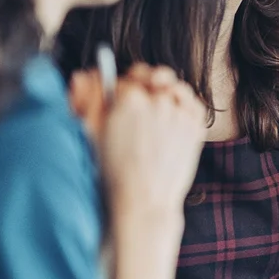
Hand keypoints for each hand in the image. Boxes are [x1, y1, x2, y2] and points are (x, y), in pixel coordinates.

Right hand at [71, 64, 204, 278]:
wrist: (143, 203)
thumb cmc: (113, 174)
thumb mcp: (91, 135)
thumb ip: (88, 100)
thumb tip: (82, 76)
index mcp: (128, 98)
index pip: (122, 80)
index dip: (116, 92)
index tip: (115, 104)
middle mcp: (157, 100)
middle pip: (147, 78)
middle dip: (139, 86)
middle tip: (133, 103)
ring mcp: (180, 111)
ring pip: (171, 86)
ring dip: (162, 92)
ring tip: (153, 109)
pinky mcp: (196, 125)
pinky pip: (192, 100)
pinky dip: (183, 102)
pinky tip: (172, 113)